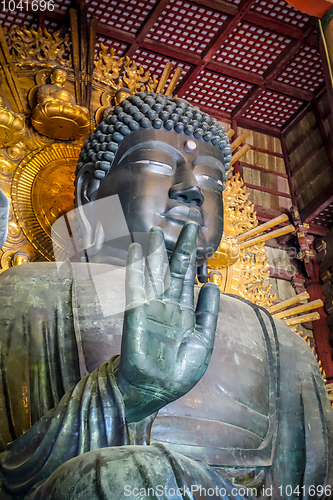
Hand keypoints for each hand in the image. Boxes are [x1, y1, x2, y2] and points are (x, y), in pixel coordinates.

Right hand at [115, 222, 219, 421]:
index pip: (188, 278)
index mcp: (185, 312)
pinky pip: (136, 286)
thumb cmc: (180, 372)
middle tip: (187, 224)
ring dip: (154, 252)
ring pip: (154, 273)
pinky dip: (135, 267)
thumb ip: (207, 314)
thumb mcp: (203, 343)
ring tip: (154, 230)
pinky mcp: (137, 312)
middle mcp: (168, 305)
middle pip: (174, 270)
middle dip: (180, 248)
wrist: (154, 391)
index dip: (193, 258)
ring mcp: (151, 307)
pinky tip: (136, 250)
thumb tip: (211, 285)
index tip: (197, 237)